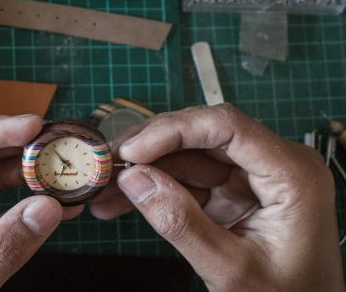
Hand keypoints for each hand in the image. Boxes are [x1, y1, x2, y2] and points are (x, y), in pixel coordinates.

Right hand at [90, 104, 344, 290]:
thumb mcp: (230, 268)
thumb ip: (181, 223)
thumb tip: (133, 180)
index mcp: (292, 175)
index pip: (227, 127)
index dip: (172, 130)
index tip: (130, 150)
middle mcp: (275, 163)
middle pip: (201, 136)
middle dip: (149, 151)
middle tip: (106, 165)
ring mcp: (253, 176)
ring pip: (187, 157)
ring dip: (144, 172)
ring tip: (104, 192)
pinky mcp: (235, 191)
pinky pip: (188, 179)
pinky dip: (155, 189)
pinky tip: (122, 201)